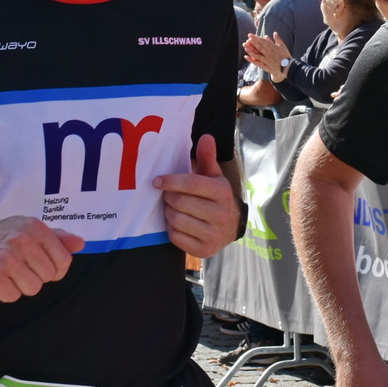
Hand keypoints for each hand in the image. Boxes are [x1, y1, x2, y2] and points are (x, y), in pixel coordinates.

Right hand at [0, 215, 81, 303]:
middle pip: (49, 277)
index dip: (54, 269)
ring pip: (33, 288)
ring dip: (19, 286)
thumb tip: (81, 243)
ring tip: (4, 272)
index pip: (64, 260)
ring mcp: (8, 259)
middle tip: (15, 267)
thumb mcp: (23, 229)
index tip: (39, 266)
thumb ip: (55, 237)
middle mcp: (23, 240)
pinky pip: (13, 296)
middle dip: (34, 276)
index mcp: (34, 227)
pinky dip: (4, 293)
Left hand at [154, 134, 239, 256]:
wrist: (230, 227)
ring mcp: (213, 234)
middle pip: (180, 202)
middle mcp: (221, 214)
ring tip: (172, 208)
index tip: (157, 181)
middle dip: (168, 197)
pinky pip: (176, 237)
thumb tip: (206, 137)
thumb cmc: (215, 197)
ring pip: (176, 220)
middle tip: (167, 195)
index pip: (192, 184)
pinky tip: (177, 223)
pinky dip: (172, 228)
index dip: (171, 181)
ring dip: (169, 212)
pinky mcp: (204, 250)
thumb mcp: (214, 176)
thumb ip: (207, 157)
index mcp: (223, 192)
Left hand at [243, 33, 289, 79]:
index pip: (263, 41)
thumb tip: (275, 32)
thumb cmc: (286, 55)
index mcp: (272, 46)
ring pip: (257, 52)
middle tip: (248, 37)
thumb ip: (277, 39)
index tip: (251, 35)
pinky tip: (247, 55)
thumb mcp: (282, 45)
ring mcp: (267, 57)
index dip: (256, 37)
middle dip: (253, 40)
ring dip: (251, 48)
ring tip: (245, 45)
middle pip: (259, 45)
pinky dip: (252, 58)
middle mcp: (268, 51)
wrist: (288, 65)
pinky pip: (258, 60)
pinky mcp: (266, 63)